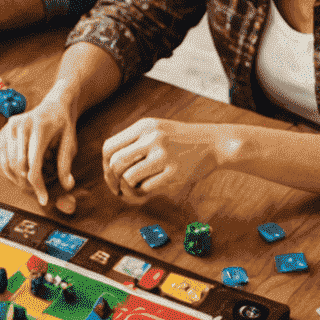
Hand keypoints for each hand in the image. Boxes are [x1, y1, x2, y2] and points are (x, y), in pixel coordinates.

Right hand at [0, 90, 77, 207]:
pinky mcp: (3, 131)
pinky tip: (21, 173)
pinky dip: (10, 170)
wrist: (54, 104)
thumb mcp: (70, 143)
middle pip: (19, 167)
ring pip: (9, 164)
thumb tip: (68, 186)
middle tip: (39, 191)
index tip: (44, 200)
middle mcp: (20, 126)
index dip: (38, 186)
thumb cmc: (63, 125)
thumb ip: (66, 164)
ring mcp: (9, 127)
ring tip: (31, 183)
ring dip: (18, 179)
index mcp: (39, 128)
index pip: (34, 165)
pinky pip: (2, 158)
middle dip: (28, 184)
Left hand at [101, 118, 220, 201]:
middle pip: (116, 163)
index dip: (105, 165)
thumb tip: (108, 168)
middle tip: (118, 189)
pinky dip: (141, 193)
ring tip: (133, 191)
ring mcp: (164, 155)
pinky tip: (146, 191)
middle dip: (112, 180)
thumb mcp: (156, 131)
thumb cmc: (180, 141)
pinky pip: (146, 187)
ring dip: (126, 189)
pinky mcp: (174, 172)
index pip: (109, 147)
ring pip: (128, 177)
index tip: (111, 175)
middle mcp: (152, 137)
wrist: (214, 143)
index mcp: (144, 126)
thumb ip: (133, 143)